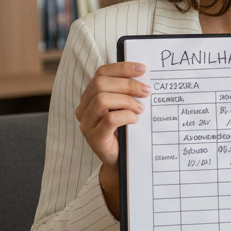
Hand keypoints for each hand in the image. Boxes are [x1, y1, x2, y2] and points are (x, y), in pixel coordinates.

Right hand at [75, 61, 148, 216]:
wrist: (122, 162)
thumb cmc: (125, 131)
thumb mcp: (126, 108)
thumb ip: (128, 93)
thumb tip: (146, 76)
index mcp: (90, 97)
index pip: (101, 73)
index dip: (122, 68)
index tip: (143, 69)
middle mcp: (84, 108)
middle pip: (101, 84)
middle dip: (127, 84)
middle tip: (147, 91)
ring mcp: (87, 124)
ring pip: (102, 100)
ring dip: (126, 100)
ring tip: (141, 108)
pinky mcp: (95, 138)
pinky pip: (109, 119)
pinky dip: (125, 115)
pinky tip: (136, 119)